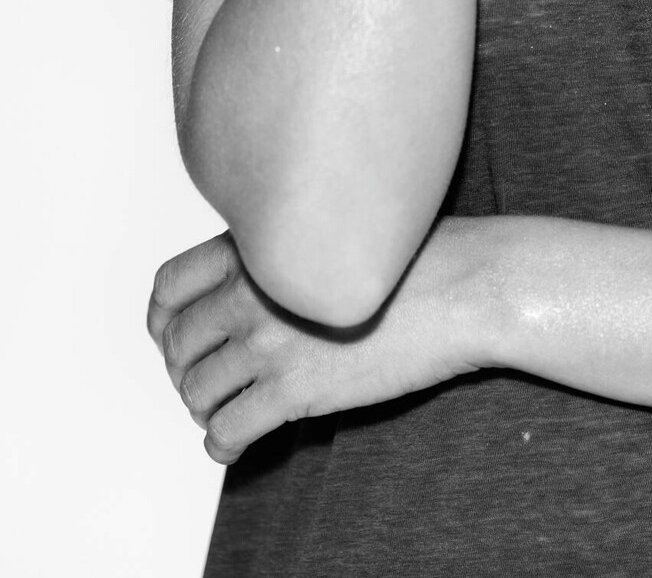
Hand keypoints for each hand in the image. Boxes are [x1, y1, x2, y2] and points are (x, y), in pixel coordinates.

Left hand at [148, 219, 499, 464]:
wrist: (464, 286)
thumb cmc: (420, 255)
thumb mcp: (338, 229)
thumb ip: (288, 248)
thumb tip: (263, 278)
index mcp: (259, 247)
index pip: (170, 285)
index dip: (164, 319)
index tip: (176, 336)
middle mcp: (252, 291)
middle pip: (177, 344)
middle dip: (184, 369)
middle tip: (207, 381)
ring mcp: (270, 342)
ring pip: (196, 390)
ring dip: (204, 407)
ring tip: (227, 410)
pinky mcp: (295, 391)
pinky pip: (227, 431)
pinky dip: (222, 445)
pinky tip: (237, 443)